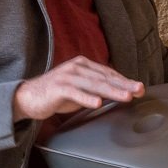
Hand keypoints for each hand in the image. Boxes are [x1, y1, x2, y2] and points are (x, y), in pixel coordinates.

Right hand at [13, 57, 143, 120]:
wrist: (28, 97)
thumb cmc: (57, 94)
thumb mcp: (81, 89)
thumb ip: (97, 89)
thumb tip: (119, 92)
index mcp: (84, 65)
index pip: (108, 73)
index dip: (124, 81)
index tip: (139, 88)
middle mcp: (77, 67)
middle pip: (104, 78)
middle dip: (124, 85)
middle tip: (139, 90)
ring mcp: (67, 76)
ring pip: (94, 84)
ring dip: (111, 91)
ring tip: (126, 96)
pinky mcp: (57, 87)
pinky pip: (75, 93)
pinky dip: (87, 98)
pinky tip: (98, 103)